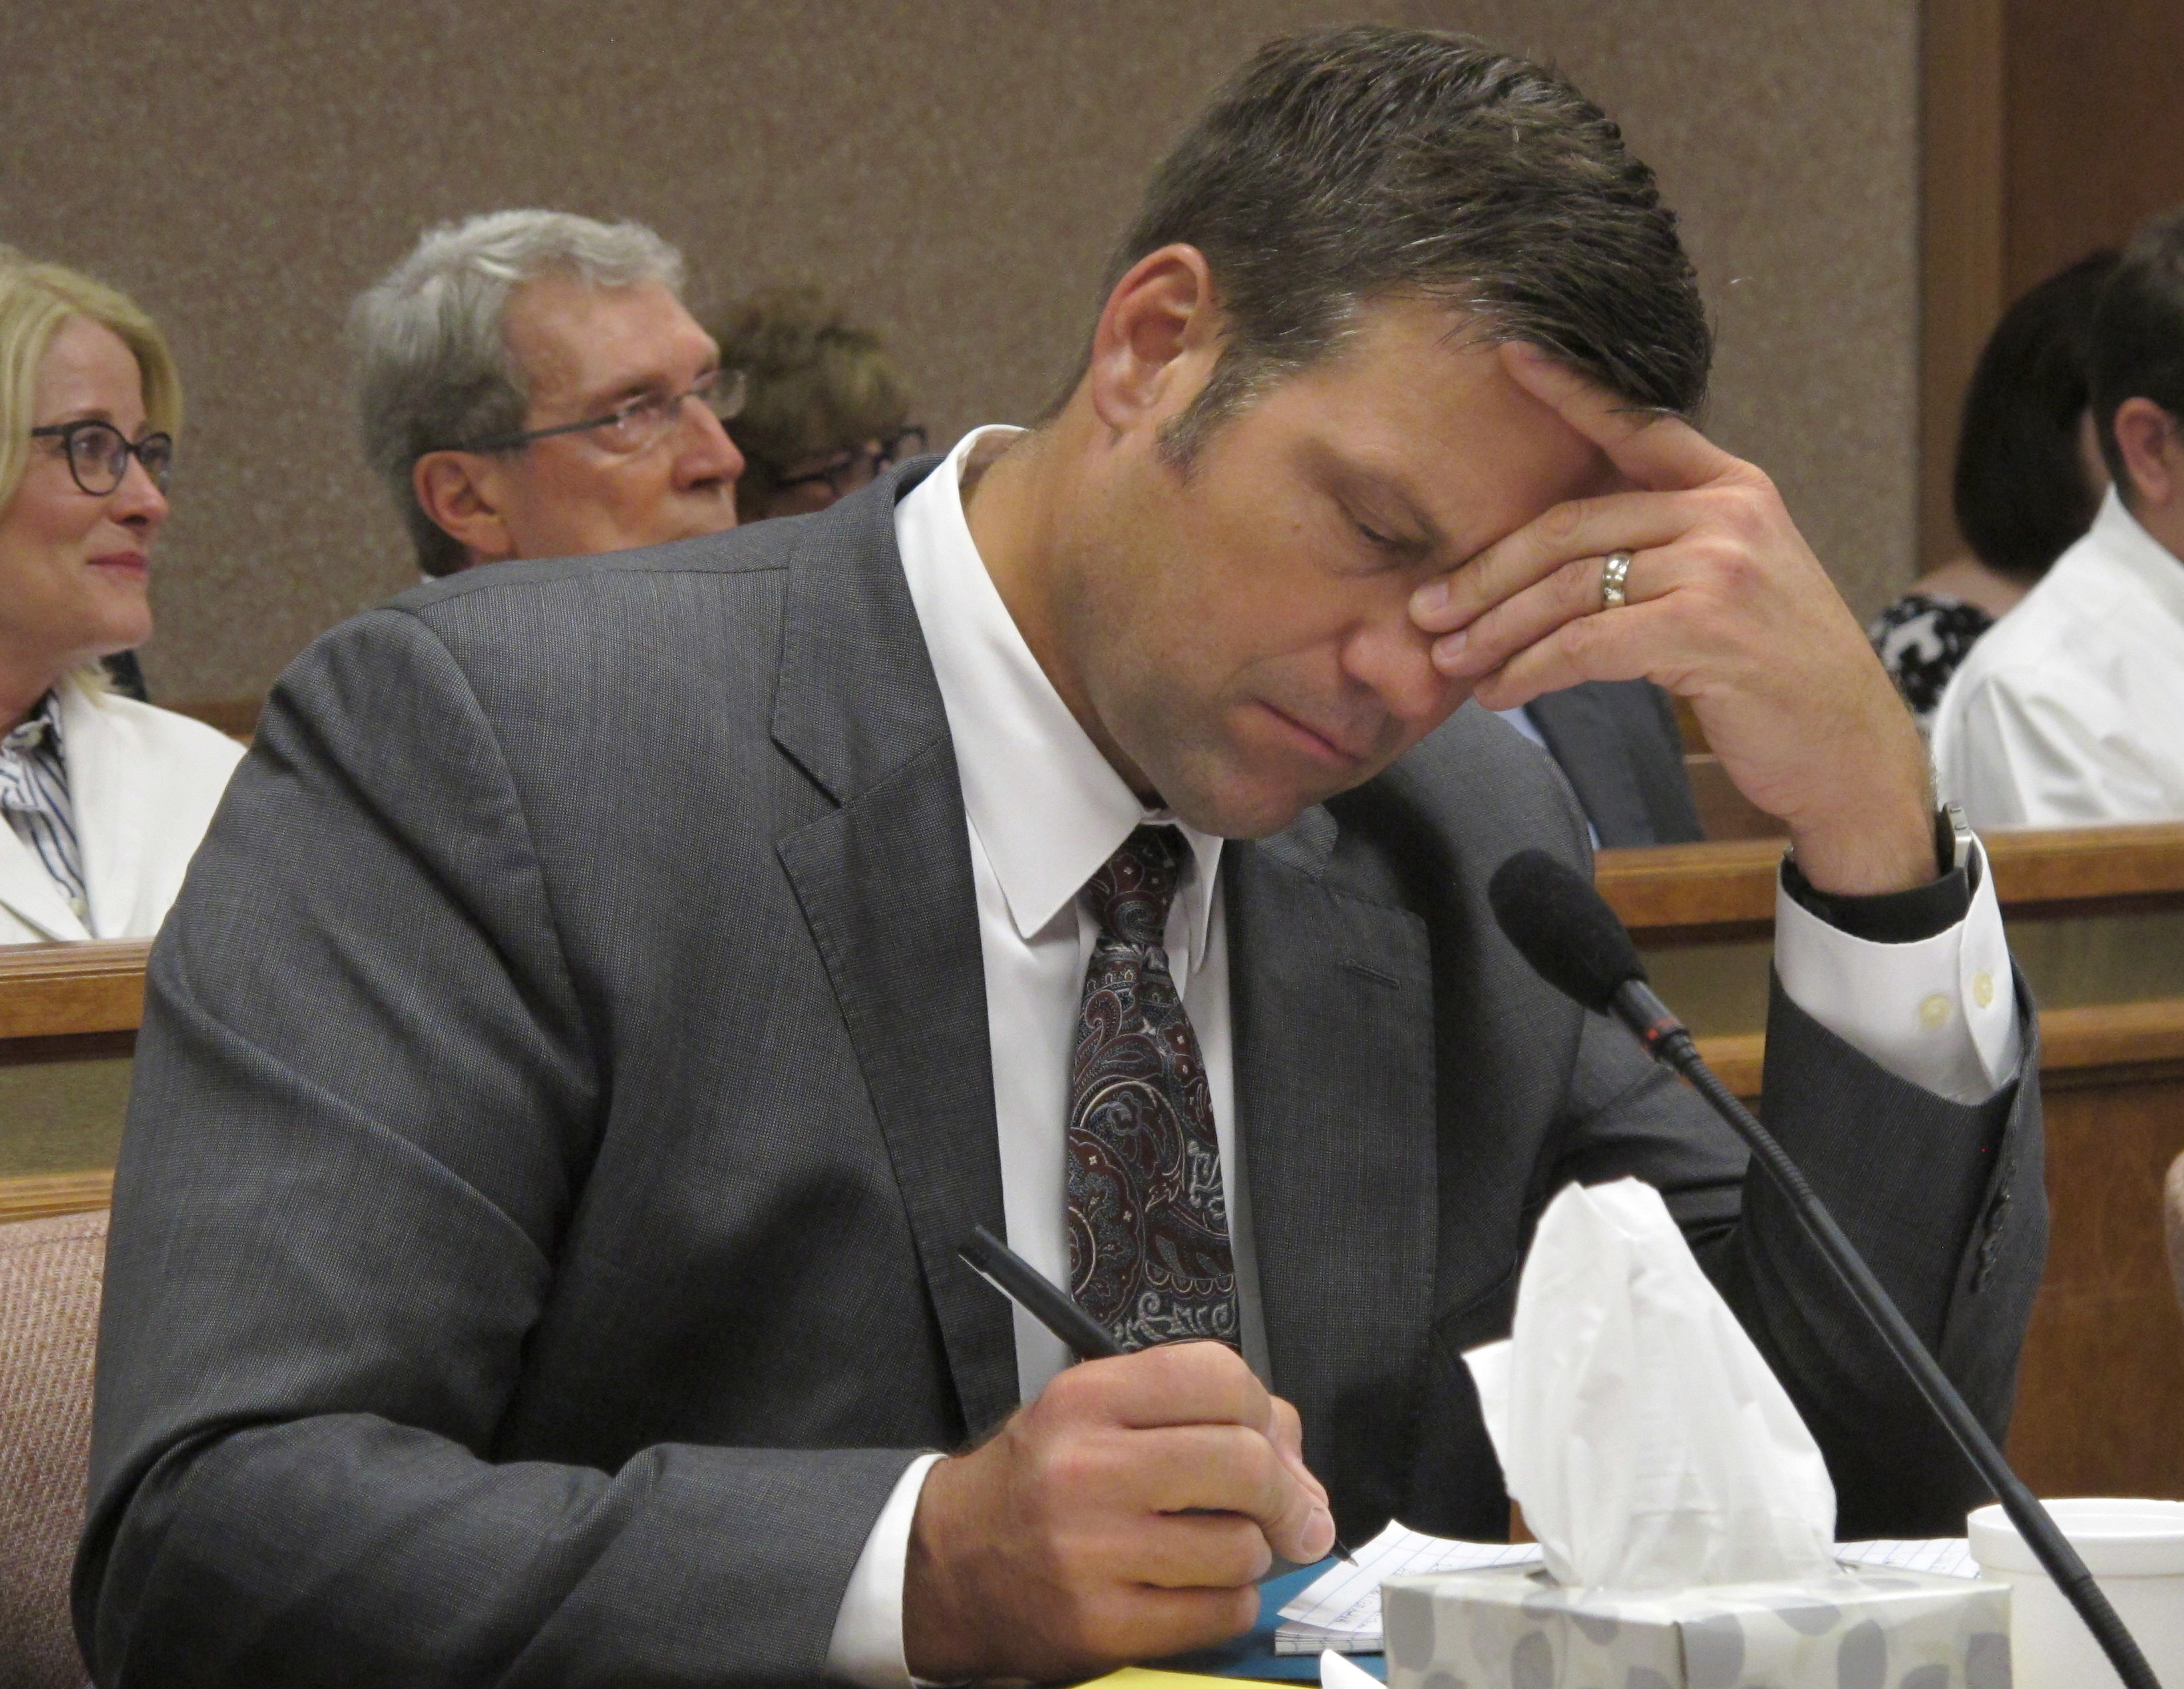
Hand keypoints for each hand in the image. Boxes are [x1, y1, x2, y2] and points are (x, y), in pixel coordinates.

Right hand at [902, 1341, 1334, 1680]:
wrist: (944, 1566)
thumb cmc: (1035, 1484)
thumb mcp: (1093, 1418)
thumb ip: (1190, 1417)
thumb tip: (1298, 1464)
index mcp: (1085, 1399)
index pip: (1217, 1375)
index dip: (1265, 1409)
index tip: (1273, 1442)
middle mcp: (1085, 1467)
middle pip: (1245, 1462)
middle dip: (1289, 1493)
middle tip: (1294, 1514)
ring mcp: (1091, 1551)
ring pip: (1242, 1547)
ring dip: (1250, 1554)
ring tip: (1215, 1550)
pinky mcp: (1101, 1624)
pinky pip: (1221, 1611)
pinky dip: (1229, 1603)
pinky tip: (1195, 1590)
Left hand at [1409, 343, 1933, 894]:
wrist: (1848, 747)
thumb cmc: (1775, 674)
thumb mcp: (1729, 584)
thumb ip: (1665, 548)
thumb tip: (1559, 554)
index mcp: (1732, 487)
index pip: (1635, 427)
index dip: (1569, 391)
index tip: (1509, 356)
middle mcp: (1727, 514)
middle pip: (1570, 526)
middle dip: (1485, 572)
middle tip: (1427, 609)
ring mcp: (1719, 569)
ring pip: (1569, 589)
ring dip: (1495, 630)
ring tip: (1450, 660)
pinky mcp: (1705, 630)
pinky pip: (1586, 643)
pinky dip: (1531, 671)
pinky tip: (1500, 693)